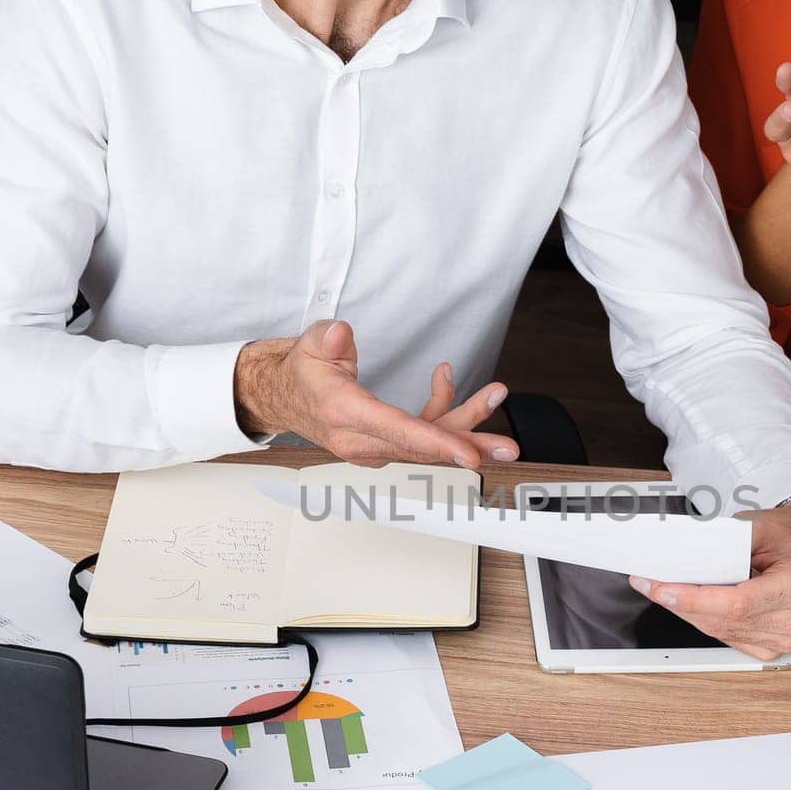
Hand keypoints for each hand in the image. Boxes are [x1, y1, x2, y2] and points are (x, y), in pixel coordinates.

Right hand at [234, 319, 519, 468]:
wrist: (282, 395)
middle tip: (508, 445)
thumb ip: (326, 339)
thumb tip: (342, 335)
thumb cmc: (301, 372)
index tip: (470, 455)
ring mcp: (373, 446)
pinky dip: (440, 409)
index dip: (438, 443)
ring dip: (465, 421)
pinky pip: (420, 433)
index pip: (398, 432)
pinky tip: (445, 380)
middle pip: (423, 446)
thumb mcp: (308, 345)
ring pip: (427, 442)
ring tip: (495, 394)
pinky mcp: (382, 445)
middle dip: (469, 442)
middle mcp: (360, 439)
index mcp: (345, 414)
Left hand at [626, 504, 790, 661]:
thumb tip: (682, 556)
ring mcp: (786, 637)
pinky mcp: (773, 647)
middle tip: (648, 583)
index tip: (663, 589)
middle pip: (722, 620)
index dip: (694, 599)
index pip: (737, 603)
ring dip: (688, 612)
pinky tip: (693, 605)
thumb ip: (725, 542)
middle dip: (679, 602)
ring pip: (720, 631)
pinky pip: (728, 638)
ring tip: (665, 590)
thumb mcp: (761, 525)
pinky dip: (706, 621)